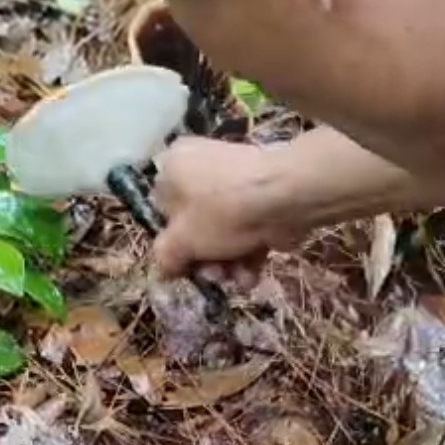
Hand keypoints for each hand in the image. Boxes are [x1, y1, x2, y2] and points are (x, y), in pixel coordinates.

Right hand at [152, 138, 312, 277]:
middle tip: (213, 275)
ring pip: (221, 232)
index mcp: (172, 166)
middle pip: (194, 226)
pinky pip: (245, 229)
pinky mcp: (261, 197)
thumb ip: (165, 257)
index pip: (160, 210)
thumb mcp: (182, 241)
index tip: (181, 266)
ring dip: (226, 264)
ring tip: (235, 278)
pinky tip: (251, 275)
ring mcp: (233, 181)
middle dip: (204, 260)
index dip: (170, 243)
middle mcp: (200, 166)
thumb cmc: (220, 213)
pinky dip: (247, 254)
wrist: (285, 196)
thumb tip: (163, 268)